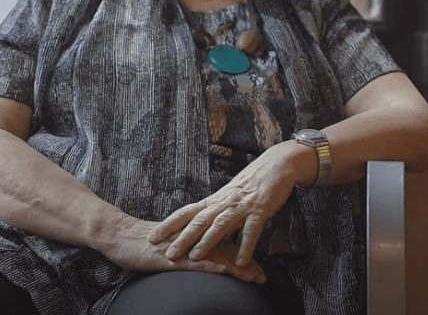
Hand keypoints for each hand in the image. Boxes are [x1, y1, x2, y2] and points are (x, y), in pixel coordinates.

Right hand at [98, 214, 265, 282]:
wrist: (117, 234)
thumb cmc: (138, 242)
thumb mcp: (166, 246)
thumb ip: (182, 249)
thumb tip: (194, 258)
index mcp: (191, 236)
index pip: (222, 244)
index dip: (240, 254)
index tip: (256, 266)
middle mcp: (191, 239)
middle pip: (225, 250)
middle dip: (246, 263)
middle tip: (263, 276)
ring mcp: (183, 248)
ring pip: (217, 256)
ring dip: (237, 267)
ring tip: (255, 278)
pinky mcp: (171, 257)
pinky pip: (196, 262)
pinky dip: (213, 266)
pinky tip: (226, 271)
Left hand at [146, 141, 307, 267]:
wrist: (275, 165)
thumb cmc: (249, 185)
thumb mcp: (227, 199)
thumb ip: (214, 215)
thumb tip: (198, 233)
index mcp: (213, 201)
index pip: (185, 213)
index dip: (168, 225)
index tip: (152, 237)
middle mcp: (223, 204)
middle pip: (198, 222)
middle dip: (182, 238)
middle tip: (168, 254)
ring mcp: (240, 207)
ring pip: (220, 225)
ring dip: (206, 242)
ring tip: (195, 258)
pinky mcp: (259, 210)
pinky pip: (251, 231)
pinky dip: (246, 247)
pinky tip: (240, 262)